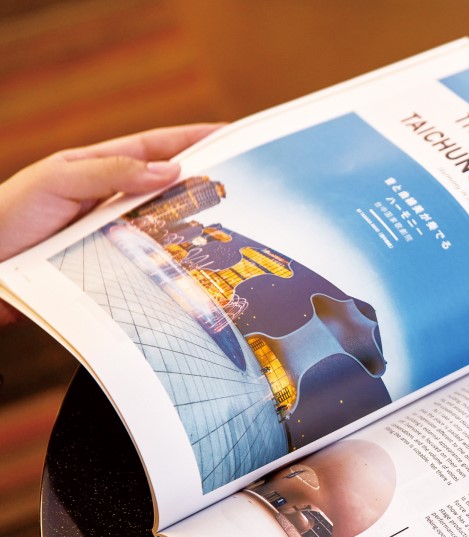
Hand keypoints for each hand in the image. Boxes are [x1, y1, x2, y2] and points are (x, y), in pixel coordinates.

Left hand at [0, 123, 221, 260]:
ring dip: (196, 230)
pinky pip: (152, 262)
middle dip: (208, 184)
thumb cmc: (8, 215)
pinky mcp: (112, 268)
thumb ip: (111, 172)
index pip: (158, 147)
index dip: (197, 139)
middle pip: (170, 188)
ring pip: (165, 227)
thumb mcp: (56, 181)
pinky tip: (196, 270)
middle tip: (245, 187)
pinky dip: (175, 264)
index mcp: (100, 168)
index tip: (234, 135)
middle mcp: (111, 200)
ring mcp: (113, 234)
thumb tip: (171, 169)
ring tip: (231, 230)